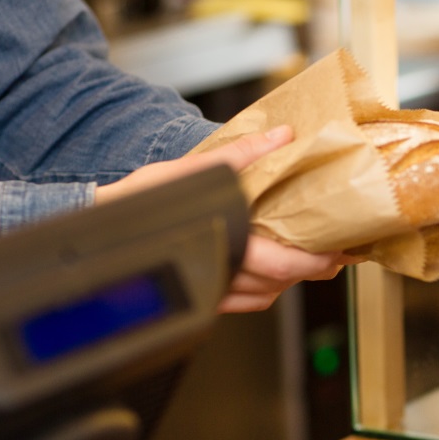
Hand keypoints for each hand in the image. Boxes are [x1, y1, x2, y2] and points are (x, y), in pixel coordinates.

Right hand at [96, 126, 358, 312]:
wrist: (98, 226)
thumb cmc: (139, 202)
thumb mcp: (191, 171)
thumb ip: (242, 156)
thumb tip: (282, 137)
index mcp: (221, 244)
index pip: (282, 266)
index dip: (316, 263)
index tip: (340, 253)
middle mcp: (217, 274)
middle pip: (279, 284)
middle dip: (311, 270)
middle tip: (337, 253)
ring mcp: (210, 290)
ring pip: (263, 297)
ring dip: (288, 282)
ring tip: (311, 260)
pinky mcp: (203, 296)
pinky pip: (244, 302)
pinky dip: (265, 289)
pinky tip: (275, 272)